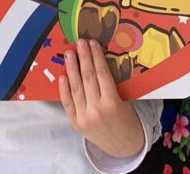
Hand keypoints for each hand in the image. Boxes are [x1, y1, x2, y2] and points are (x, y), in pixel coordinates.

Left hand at [59, 39, 144, 159]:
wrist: (123, 147)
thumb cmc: (127, 120)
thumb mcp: (124, 101)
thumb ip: (110, 85)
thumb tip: (97, 61)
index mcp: (112, 103)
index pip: (102, 74)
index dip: (96, 57)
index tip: (93, 43)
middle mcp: (96, 110)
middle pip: (88, 78)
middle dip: (84, 57)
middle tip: (80, 42)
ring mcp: (84, 117)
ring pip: (76, 87)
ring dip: (72, 68)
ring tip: (69, 54)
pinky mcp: (75, 123)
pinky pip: (67, 102)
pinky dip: (64, 89)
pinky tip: (62, 76)